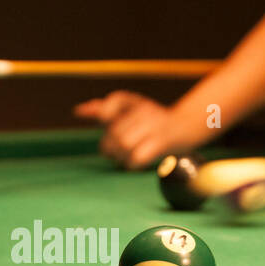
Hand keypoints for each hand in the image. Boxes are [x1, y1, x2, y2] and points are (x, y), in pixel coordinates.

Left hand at [74, 91, 212, 168]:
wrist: (187, 126)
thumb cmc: (152, 122)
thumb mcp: (130, 112)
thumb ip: (104, 111)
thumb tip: (77, 111)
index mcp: (136, 102)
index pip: (115, 101)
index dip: (103, 112)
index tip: (93, 117)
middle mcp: (145, 111)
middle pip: (116, 132)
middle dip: (109, 146)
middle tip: (113, 152)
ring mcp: (154, 127)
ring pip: (124, 145)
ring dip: (120, 157)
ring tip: (123, 159)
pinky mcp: (162, 143)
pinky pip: (137, 157)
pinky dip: (132, 164)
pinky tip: (134, 163)